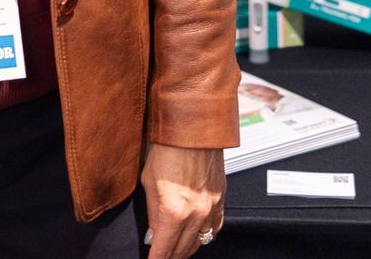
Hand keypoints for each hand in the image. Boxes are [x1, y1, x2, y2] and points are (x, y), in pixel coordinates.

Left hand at [141, 142, 224, 258]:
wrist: (193, 126)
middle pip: (182, 251)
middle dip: (169, 257)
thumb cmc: (168, 146)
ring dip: (186, 249)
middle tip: (159, 256)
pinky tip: (196, 236)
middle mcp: (197, 214)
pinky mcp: (221, 198)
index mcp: (175, 212)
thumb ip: (153, 214)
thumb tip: (154, 234)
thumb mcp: (148, 182)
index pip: (163, 252)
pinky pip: (215, 228)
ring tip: (174, 250)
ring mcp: (212, 207)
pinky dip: (205, 236)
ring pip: (200, 243)